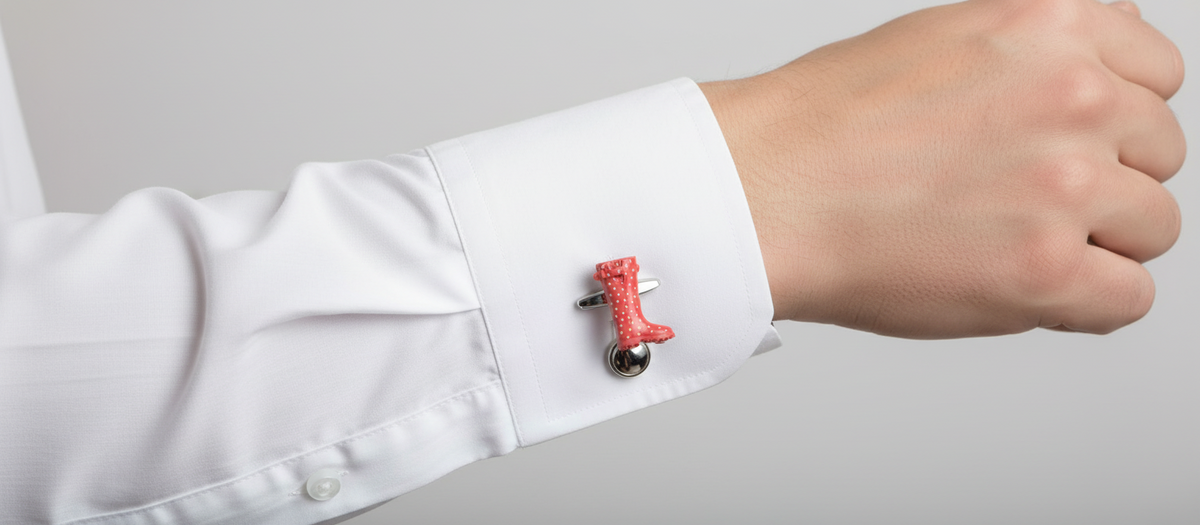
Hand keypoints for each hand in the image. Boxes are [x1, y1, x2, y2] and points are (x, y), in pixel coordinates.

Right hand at [701, 0, 1184, 337]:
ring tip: (1012, 244)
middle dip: (1105, 180)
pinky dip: (1084, 304)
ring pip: (1152, 228)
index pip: (1157, 74)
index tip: (1080, 144)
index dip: (1115, 119)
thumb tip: (1096, 88)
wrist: (761, 190)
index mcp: (1052, 24)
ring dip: (1096, 243)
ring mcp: (1065, 185)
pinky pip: (1129, 299)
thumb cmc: (824, 127)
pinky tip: (1022, 286)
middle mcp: (1073, 96)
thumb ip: (1036, 55)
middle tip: (1026, 201)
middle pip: (1160, 152)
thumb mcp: (946, 38)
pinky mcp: (1045, 270)